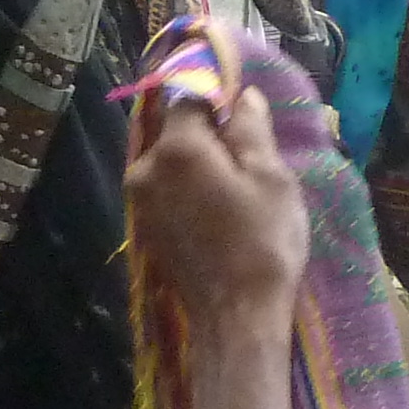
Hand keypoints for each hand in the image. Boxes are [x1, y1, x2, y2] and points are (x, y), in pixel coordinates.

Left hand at [124, 74, 308, 341]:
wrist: (236, 314)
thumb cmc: (263, 241)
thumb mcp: (271, 177)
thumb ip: (251, 128)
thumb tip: (243, 94)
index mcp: (176, 148)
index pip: (189, 98)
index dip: (218, 101)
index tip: (244, 117)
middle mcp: (145, 167)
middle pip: (175, 131)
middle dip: (208, 136)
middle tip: (247, 161)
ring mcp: (138, 199)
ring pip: (169, 161)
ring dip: (197, 164)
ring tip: (235, 189)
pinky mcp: (142, 225)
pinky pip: (164, 189)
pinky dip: (186, 189)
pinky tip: (216, 209)